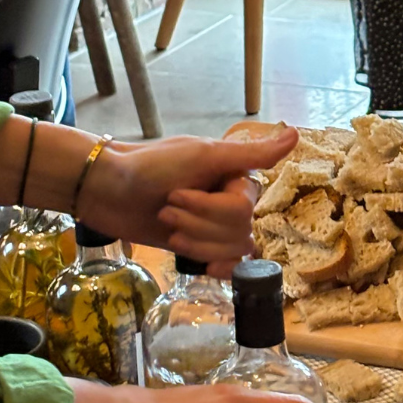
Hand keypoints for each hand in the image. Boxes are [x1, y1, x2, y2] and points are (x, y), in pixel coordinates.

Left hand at [79, 129, 298, 275]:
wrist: (106, 191)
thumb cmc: (150, 166)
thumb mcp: (203, 155)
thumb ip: (252, 153)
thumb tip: (297, 134)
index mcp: (234, 176)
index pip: (242, 210)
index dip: (208, 209)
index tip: (177, 193)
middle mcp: (229, 201)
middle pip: (237, 232)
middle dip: (196, 225)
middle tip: (166, 208)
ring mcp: (214, 226)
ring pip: (231, 250)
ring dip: (194, 242)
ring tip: (167, 226)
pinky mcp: (199, 246)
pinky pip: (227, 265)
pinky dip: (217, 267)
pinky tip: (205, 268)